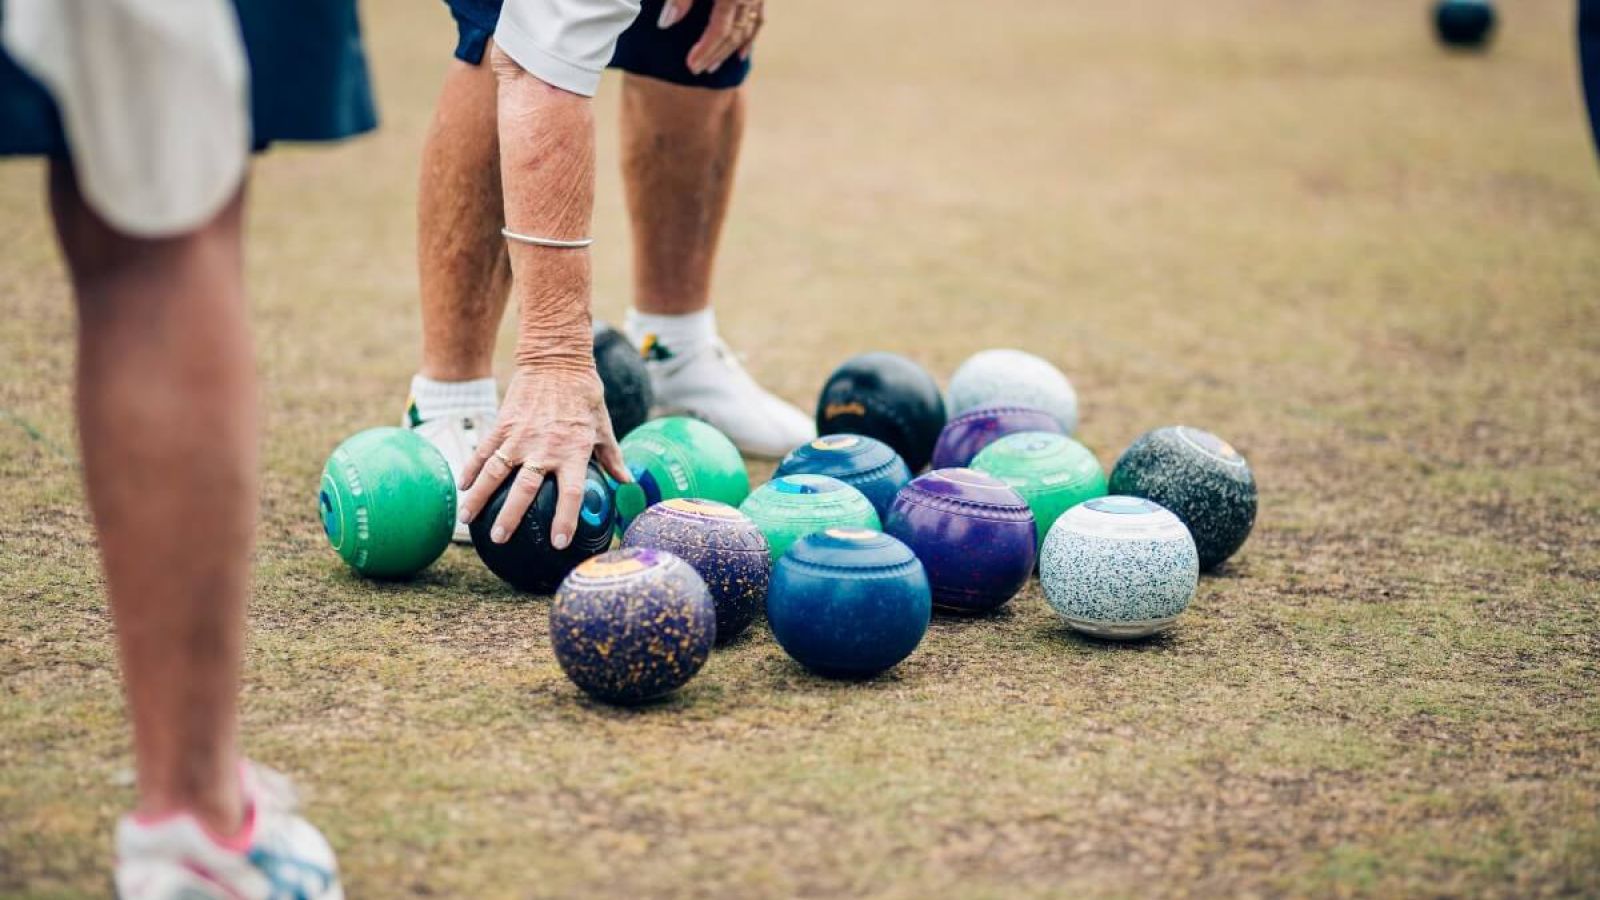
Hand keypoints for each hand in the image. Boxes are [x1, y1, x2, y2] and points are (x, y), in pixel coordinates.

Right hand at [457, 363, 628, 547]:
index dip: (565, 520)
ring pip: (495, 473)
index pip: (571, 494)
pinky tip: (462, 487)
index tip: (558, 542)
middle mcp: (544, 448)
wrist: (556, 362)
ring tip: (468, 520)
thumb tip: (627, 482)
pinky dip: (471, 469)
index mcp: (573, 452)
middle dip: (511, 517)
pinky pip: (483, 451)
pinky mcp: (502, 424)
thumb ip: (612, 458)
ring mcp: (519, 437)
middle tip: (502, 538)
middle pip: (524, 489)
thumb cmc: (585, 396)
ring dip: (480, 498)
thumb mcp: (604, 427)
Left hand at [658, 0, 763, 74]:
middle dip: (714, 55)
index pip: (719, 30)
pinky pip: (758, 20)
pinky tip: (741, 54)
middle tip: (696, 70)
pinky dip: (749, 39)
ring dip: (729, 51)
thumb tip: (665, 23)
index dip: (705, 50)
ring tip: (712, 66)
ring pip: (746, 31)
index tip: (690, 65)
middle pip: (733, 36)